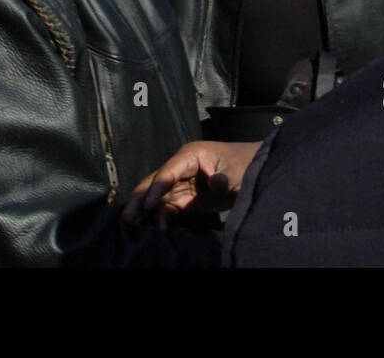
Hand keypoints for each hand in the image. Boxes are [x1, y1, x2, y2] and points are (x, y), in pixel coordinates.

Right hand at [122, 140, 261, 227]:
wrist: (256, 172)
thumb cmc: (246, 164)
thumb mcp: (237, 170)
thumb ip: (223, 177)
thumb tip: (214, 182)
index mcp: (190, 155)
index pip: (167, 172)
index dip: (156, 189)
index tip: (147, 207)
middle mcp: (181, 167)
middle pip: (155, 182)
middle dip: (141, 198)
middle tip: (127, 216)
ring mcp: (183, 183)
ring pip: (158, 196)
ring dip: (146, 210)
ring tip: (132, 224)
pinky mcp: (188, 198)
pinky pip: (170, 207)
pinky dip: (162, 217)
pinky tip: (159, 229)